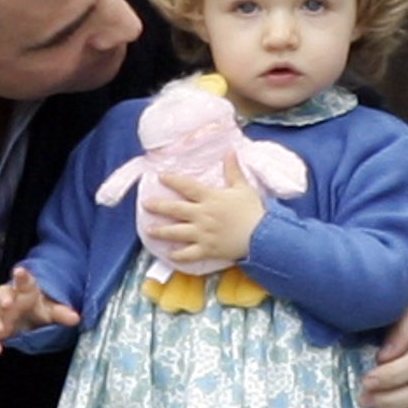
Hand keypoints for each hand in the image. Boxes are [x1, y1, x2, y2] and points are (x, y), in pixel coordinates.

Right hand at [0, 265, 79, 354]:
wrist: (32, 320)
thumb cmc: (41, 309)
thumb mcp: (53, 310)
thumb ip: (62, 313)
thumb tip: (75, 318)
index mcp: (25, 289)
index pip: (23, 280)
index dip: (21, 276)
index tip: (19, 271)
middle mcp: (10, 298)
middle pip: (2, 292)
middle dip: (4, 297)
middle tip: (7, 304)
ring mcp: (0, 313)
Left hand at [146, 156, 265, 265]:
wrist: (262, 235)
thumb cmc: (254, 211)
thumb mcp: (243, 187)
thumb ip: (233, 171)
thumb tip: (229, 152)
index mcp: (210, 198)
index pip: (187, 186)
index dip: (173, 180)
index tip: (160, 176)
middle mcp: (202, 215)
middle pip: (175, 209)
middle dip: (159, 206)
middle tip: (145, 204)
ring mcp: (203, 234)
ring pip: (177, 232)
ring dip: (161, 232)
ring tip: (149, 231)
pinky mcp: (207, 249)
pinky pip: (188, 254)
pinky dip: (178, 255)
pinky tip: (169, 254)